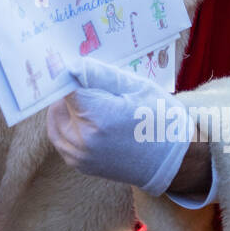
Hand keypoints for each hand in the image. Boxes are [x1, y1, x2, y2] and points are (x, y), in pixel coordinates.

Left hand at [47, 58, 194, 195]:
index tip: (78, 70)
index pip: (65, 87)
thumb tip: (74, 66)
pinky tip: (87, 119)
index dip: (71, 75)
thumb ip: (101, 75)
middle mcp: (83, 139)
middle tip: (90, 87)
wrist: (174, 161)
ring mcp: (80, 156)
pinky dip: (67, 126)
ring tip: (90, 103)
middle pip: (58, 104)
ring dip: (66, 109)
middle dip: (70, 92)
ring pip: (55, 122)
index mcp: (98, 117)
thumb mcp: (136, 88)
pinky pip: (60, 139)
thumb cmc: (159, 119)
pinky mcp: (80, 165)